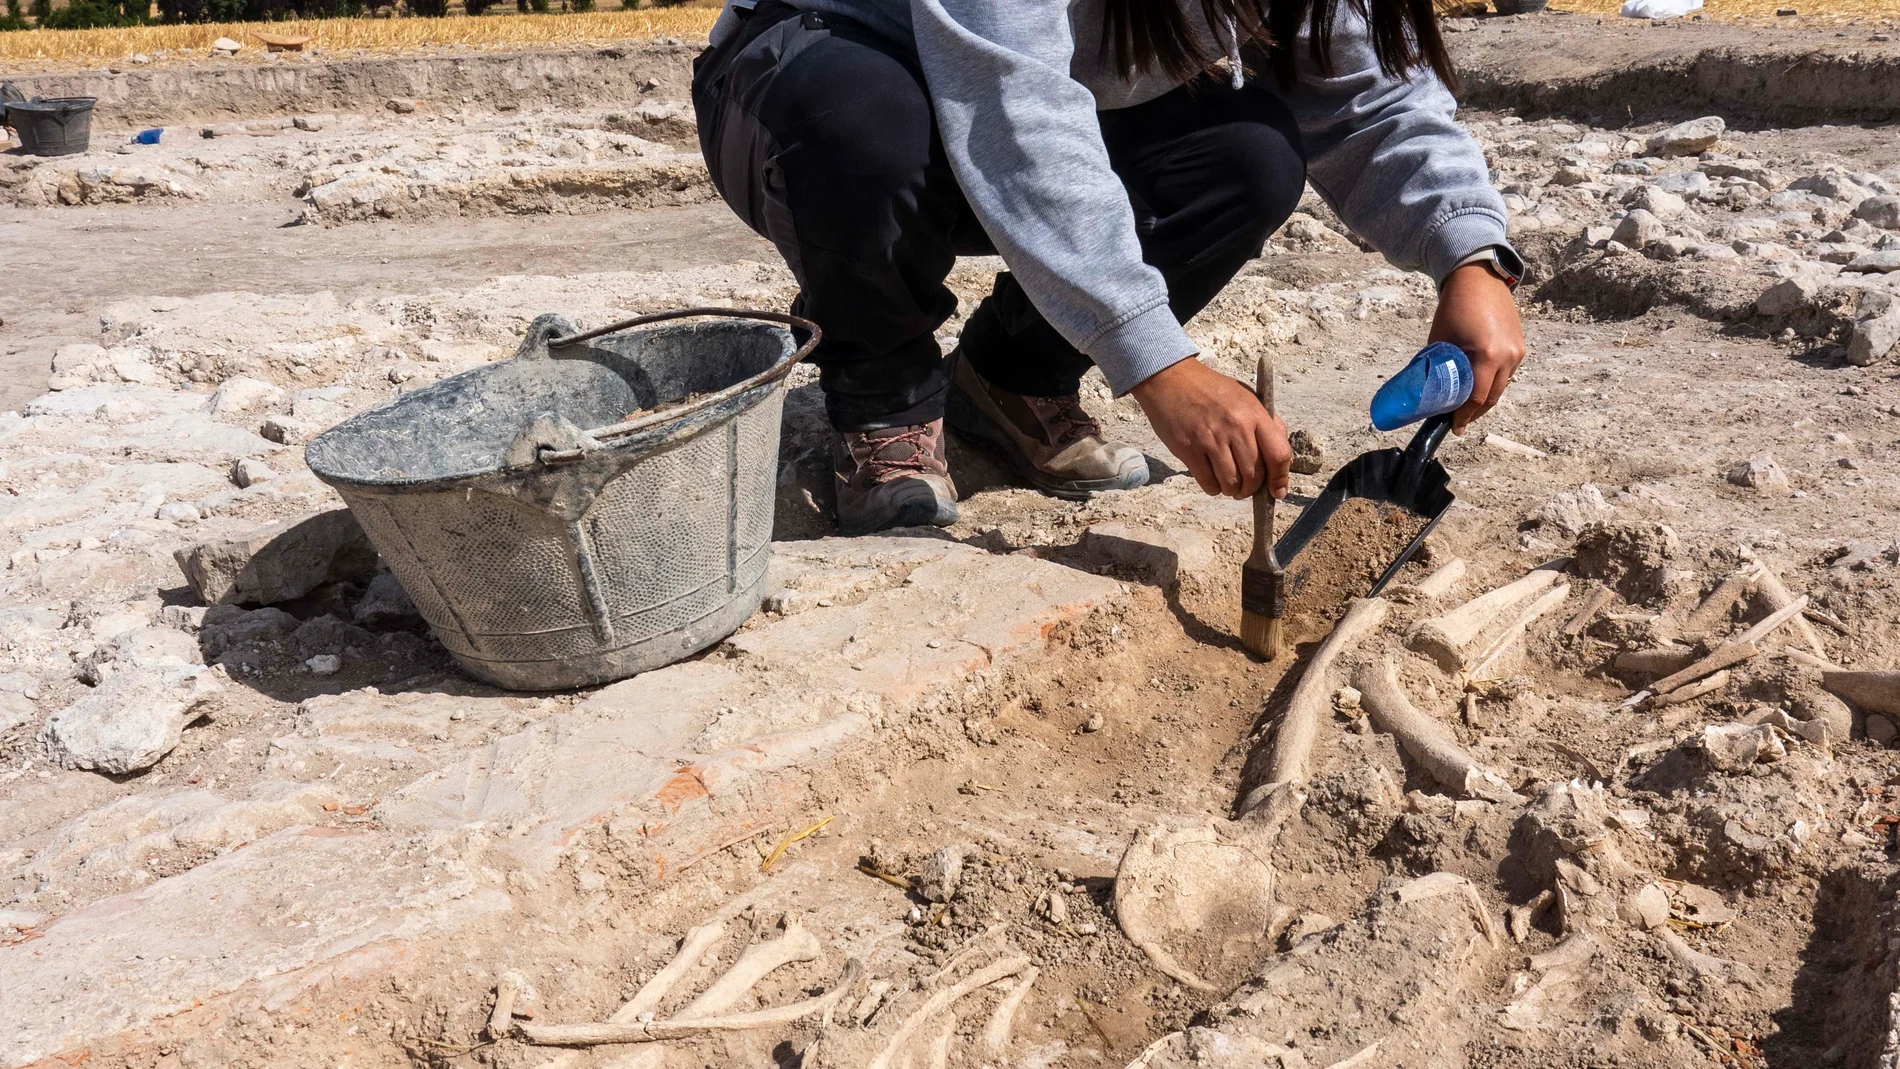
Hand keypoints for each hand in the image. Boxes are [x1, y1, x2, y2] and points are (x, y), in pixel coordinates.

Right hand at [1130, 357, 1290, 498]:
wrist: (1171, 379)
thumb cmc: (1210, 389)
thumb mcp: (1245, 396)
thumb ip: (1266, 422)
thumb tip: (1279, 454)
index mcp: (1254, 414)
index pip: (1278, 454)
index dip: (1280, 479)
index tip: (1277, 491)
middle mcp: (1235, 427)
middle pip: (1254, 475)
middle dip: (1252, 489)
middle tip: (1246, 488)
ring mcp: (1210, 439)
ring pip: (1231, 483)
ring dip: (1232, 491)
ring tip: (1229, 485)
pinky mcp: (1188, 449)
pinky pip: (1207, 482)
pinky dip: (1213, 488)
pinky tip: (1212, 480)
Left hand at [1430, 262, 1526, 434]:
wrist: (1478, 280)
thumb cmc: (1453, 309)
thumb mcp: (1440, 341)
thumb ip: (1438, 368)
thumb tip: (1428, 393)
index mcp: (1487, 355)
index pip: (1477, 398)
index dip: (1464, 416)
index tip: (1454, 427)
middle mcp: (1507, 356)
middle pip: (1492, 398)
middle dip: (1474, 413)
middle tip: (1458, 422)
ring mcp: (1517, 352)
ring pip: (1501, 388)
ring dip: (1485, 400)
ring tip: (1467, 408)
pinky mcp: (1520, 347)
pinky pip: (1507, 375)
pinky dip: (1493, 384)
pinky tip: (1479, 387)